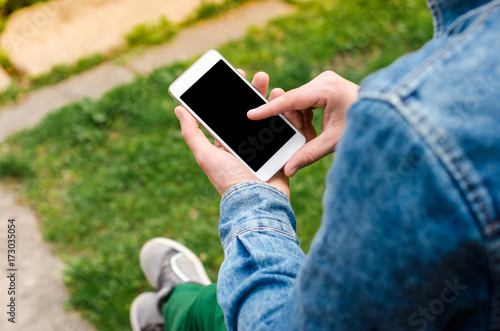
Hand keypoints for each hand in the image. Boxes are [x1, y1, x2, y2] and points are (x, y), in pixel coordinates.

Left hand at [175, 70, 289, 196]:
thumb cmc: (229, 180)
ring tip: (275, 87)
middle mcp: (245, 142)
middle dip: (255, 91)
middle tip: (260, 76)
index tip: (237, 74)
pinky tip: (288, 103)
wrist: (257, 201)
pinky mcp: (281, 151)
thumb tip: (179, 110)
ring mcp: (264, 146)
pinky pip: (285, 130)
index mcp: (227, 142)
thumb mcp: (205, 156)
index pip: (229, 112)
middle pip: (252, 111)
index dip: (233, 93)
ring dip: (273, 100)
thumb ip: (192, 133)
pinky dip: (287, 116)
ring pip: (270, 117)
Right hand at [247, 71, 358, 176]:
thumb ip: (309, 154)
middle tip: (304, 138)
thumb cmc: (362, 127)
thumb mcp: (334, 142)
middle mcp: (324, 80)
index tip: (251, 114)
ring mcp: (325, 80)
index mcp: (327, 90)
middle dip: (294, 122)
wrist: (383, 114)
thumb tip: (288, 170)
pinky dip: (305, 116)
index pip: (292, 99)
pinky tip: (314, 129)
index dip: (270, 109)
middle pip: (294, 101)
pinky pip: (305, 100)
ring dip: (300, 120)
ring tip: (312, 135)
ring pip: (298, 101)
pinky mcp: (325, 84)